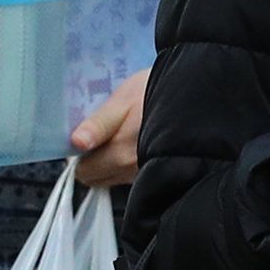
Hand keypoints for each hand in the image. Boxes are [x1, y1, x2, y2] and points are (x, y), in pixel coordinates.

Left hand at [70, 69, 148, 187]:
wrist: (193, 92)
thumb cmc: (157, 91)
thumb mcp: (122, 100)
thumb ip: (98, 124)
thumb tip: (76, 142)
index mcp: (120, 155)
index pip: (84, 172)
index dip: (79, 154)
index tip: (85, 137)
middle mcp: (134, 171)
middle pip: (98, 178)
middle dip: (94, 158)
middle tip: (102, 132)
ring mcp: (146, 173)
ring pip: (114, 177)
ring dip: (111, 160)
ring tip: (121, 132)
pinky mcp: (158, 170)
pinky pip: (130, 173)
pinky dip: (127, 159)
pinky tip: (135, 137)